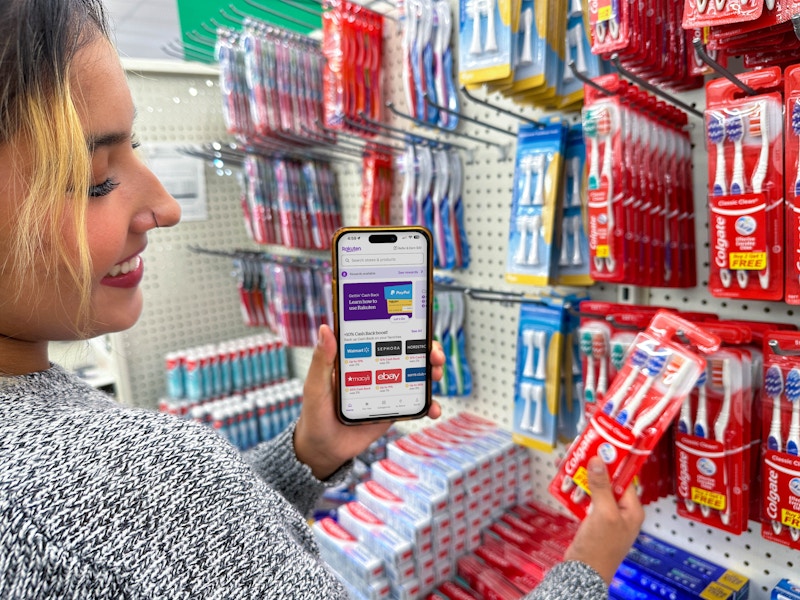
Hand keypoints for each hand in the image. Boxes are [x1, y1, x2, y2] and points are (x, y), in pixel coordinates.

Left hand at [293, 324, 443, 479]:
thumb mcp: (316, 386)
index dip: (406, 328)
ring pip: (418, 375)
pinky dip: (430, 406)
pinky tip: (434, 411)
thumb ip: (322, 361)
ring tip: (436, 375)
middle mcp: (377, 369)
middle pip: (409, 352)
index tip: (418, 327)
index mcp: (360, 357)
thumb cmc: (315, 414)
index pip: (386, 335)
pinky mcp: (395, 409)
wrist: (324, 450)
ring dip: (433, 372)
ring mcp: (389, 389)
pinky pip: (417, 404)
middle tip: (435, 355)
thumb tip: (325, 329)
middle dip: (428, 349)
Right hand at [563, 457, 643, 584]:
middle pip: (608, 482)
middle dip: (593, 469)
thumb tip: (599, 461)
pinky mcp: (592, 522)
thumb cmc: (599, 548)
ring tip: (568, 466)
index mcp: (632, 510)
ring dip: (582, 479)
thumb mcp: (603, 513)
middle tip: (579, 454)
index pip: (625, 479)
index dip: (613, 463)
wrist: (582, 573)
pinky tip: (565, 484)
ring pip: (595, 490)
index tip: (600, 448)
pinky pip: (586, 500)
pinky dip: (577, 492)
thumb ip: (601, 486)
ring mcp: (607, 517)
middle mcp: (622, 512)